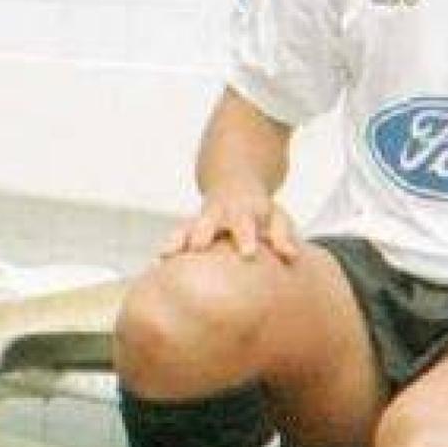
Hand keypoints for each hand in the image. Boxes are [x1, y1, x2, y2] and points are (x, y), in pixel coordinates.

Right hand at [158, 186, 300, 262]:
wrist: (233, 180)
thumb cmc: (259, 209)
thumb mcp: (276, 216)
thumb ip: (282, 236)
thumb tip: (291, 256)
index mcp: (243, 211)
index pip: (245, 223)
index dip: (246, 237)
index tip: (247, 253)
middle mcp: (219, 213)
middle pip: (209, 221)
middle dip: (202, 233)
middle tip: (197, 247)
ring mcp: (201, 218)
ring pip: (186, 227)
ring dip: (176, 240)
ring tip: (165, 256)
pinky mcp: (189, 226)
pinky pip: (175, 236)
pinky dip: (167, 248)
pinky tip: (156, 265)